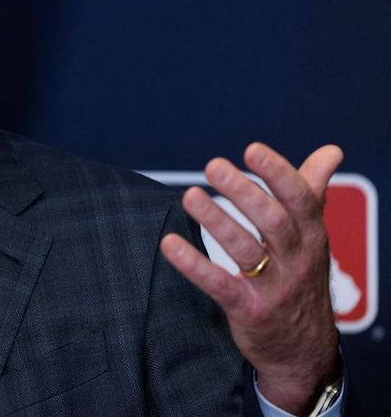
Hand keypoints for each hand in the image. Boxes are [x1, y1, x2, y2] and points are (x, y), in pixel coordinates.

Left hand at [160, 143, 341, 415]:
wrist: (305, 350)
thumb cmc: (302, 279)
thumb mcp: (314, 237)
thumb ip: (313, 191)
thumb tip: (331, 151)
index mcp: (312, 236)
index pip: (300, 199)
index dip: (278, 173)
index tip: (251, 150)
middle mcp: (296, 259)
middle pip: (273, 221)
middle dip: (244, 192)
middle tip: (213, 166)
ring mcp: (274, 287)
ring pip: (246, 250)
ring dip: (217, 222)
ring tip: (190, 196)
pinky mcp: (249, 311)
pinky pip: (220, 285)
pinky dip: (195, 265)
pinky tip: (170, 245)